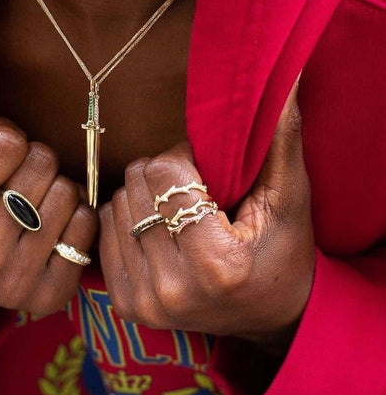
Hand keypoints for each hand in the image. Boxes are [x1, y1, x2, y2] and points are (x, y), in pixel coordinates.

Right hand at [0, 35, 97, 316]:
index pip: (8, 143)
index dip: (5, 136)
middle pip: (43, 164)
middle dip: (32, 158)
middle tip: (14, 175)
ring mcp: (15, 281)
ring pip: (68, 195)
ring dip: (55, 185)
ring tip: (30, 198)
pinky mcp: (49, 294)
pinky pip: (88, 227)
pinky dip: (76, 215)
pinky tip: (51, 222)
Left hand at [98, 79, 313, 350]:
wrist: (270, 316)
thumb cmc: (283, 252)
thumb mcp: (291, 198)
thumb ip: (280, 138)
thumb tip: (281, 78)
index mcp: (215, 264)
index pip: (163, 172)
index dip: (184, 158)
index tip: (207, 171)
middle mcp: (172, 288)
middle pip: (135, 183)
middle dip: (163, 174)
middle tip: (193, 190)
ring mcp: (144, 302)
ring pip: (116, 202)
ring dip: (144, 195)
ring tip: (178, 212)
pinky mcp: (126, 306)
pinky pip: (104, 228)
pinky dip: (128, 217)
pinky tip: (159, 229)